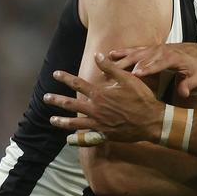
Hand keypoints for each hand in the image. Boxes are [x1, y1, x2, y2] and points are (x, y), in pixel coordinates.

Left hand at [44, 53, 164, 142]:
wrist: (151, 121)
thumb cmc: (141, 98)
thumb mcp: (127, 79)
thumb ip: (110, 68)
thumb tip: (97, 55)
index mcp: (100, 94)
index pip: (78, 84)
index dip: (65, 78)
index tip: (55, 74)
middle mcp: (96, 109)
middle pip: (71, 104)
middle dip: (56, 100)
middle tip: (46, 98)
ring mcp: (98, 123)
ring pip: (75, 123)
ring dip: (61, 121)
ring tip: (52, 120)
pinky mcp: (104, 134)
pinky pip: (86, 136)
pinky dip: (77, 138)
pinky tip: (69, 139)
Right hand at [109, 43, 196, 97]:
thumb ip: (190, 84)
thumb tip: (184, 93)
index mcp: (173, 58)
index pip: (158, 63)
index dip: (148, 68)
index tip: (137, 74)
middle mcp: (161, 51)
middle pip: (143, 57)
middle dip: (128, 64)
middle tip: (114, 72)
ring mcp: (154, 49)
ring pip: (135, 53)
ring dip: (121, 58)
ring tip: (107, 64)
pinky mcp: (150, 49)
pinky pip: (134, 50)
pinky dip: (122, 52)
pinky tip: (110, 55)